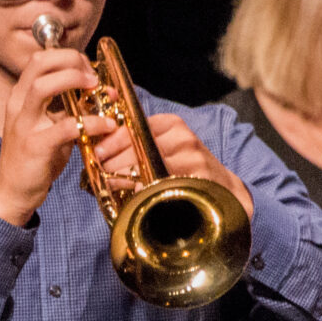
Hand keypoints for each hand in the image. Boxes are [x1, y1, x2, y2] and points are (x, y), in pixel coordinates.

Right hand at [0, 47, 113, 225]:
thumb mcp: (51, 125)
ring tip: (95, 88)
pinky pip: (64, 127)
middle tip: (93, 76)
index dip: (68, 56)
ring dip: (73, 80)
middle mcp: (18, 104)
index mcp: (21, 96)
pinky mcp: (35, 146)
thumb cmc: (36, 156)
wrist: (14, 190)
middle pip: (40, 64)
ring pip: (43, 87)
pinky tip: (107, 125)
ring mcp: (24, 124)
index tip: (88, 69)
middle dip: (71, 61)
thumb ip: (71, 107)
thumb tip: (104, 91)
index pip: (40, 59)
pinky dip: (90, 122)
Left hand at [93, 112, 254, 217]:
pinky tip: (134, 195)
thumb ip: (138, 145)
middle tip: (100, 173)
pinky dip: (144, 190)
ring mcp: (191, 158)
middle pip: (138, 146)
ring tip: (111, 184)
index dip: (112, 140)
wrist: (224, 189)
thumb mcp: (164, 148)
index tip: (97, 153)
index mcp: (171, 125)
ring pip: (148, 165)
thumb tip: (100, 152)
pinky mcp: (197, 178)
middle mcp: (182, 138)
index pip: (135, 127)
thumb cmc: (185, 170)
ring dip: (124, 176)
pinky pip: (163, 183)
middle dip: (114, 161)